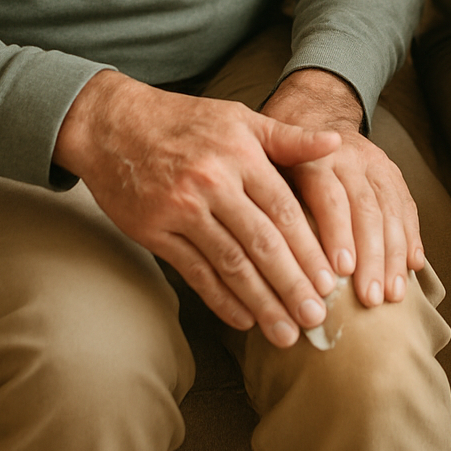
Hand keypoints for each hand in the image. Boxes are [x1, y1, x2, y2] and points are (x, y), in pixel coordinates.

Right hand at [54, 70, 342, 346]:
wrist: (113, 125)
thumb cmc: (185, 121)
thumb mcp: (239, 117)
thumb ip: (288, 136)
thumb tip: (336, 144)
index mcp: (239, 154)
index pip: (283, 209)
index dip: (308, 248)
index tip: (330, 281)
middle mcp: (212, 182)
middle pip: (260, 242)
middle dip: (291, 285)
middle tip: (316, 319)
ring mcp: (180, 209)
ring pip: (230, 264)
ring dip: (261, 303)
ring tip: (285, 333)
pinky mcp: (153, 231)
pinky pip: (194, 272)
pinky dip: (220, 300)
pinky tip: (243, 320)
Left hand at [263, 69, 424, 307]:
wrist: (313, 109)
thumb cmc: (280, 155)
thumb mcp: (265, 164)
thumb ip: (268, 199)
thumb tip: (258, 255)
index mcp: (313, 157)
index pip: (329, 197)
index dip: (336, 234)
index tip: (340, 272)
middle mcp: (348, 158)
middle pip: (365, 209)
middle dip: (371, 257)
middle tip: (370, 298)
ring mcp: (374, 163)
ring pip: (390, 210)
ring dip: (393, 255)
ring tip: (393, 294)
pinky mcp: (391, 172)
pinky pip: (406, 205)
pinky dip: (412, 236)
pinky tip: (414, 266)